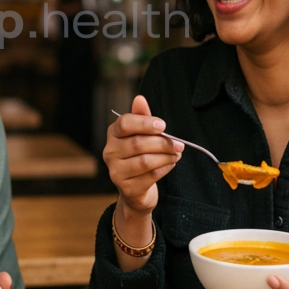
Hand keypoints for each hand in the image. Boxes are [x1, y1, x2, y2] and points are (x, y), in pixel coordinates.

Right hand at [103, 95, 183, 215]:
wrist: (135, 189)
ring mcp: (116, 172)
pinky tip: (170, 164)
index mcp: (113, 134)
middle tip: (179, 144)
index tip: (163, 125)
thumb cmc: (139, 156)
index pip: (124, 124)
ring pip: (145, 161)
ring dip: (166, 156)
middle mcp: (110, 152)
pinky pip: (150, 176)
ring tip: (176, 154)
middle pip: (138, 143)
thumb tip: (140, 99)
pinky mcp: (126, 188)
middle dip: (163, 143)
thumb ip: (141, 117)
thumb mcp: (141, 134)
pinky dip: (164, 169)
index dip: (144, 123)